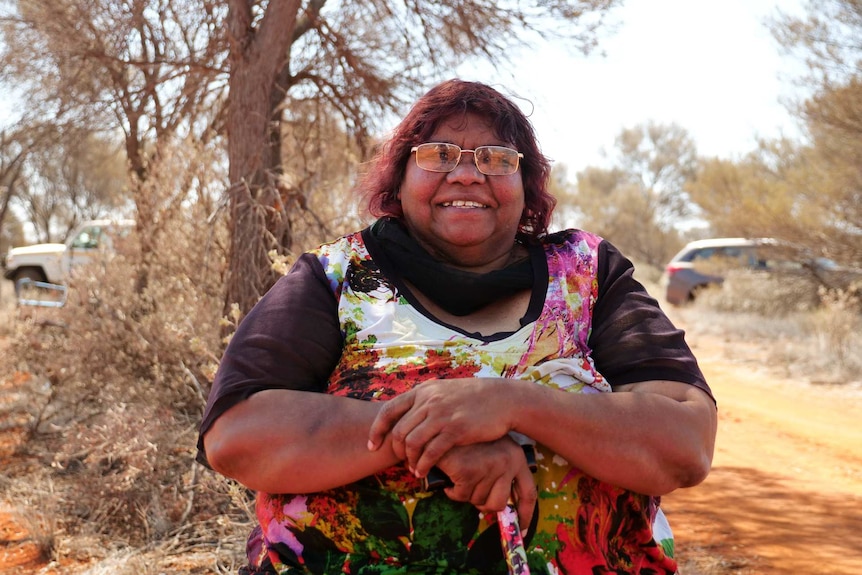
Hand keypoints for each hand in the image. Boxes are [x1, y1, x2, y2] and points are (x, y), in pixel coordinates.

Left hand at [367, 378, 518, 476]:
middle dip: (395, 450)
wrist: (502, 399)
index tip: (373, 445)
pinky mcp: (456, 430)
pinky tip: (424, 472)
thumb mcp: (444, 391)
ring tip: (414, 469)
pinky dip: (423, 465)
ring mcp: (442, 415)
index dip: (376, 430)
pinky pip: (430, 452)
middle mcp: (429, 401)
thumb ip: (426, 401)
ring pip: (411, 443)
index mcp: (423, 391)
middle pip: (398, 431)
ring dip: (409, 460)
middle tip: (401, 461)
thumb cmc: (473, 398)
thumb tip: (406, 415)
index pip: (388, 411)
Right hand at [436, 438, 537, 529]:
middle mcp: (507, 462)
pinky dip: (452, 489)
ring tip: (460, 474)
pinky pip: (460, 495)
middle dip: (482, 502)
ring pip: (477, 501)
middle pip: (498, 504)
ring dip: (465, 492)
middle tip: (472, 489)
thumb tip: (501, 505)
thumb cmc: (469, 439)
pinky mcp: (468, 470)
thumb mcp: (493, 450)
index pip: (528, 494)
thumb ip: (501, 473)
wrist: (447, 420)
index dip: (525, 514)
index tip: (522, 529)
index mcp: (516, 457)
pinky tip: (451, 474)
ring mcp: (489, 466)